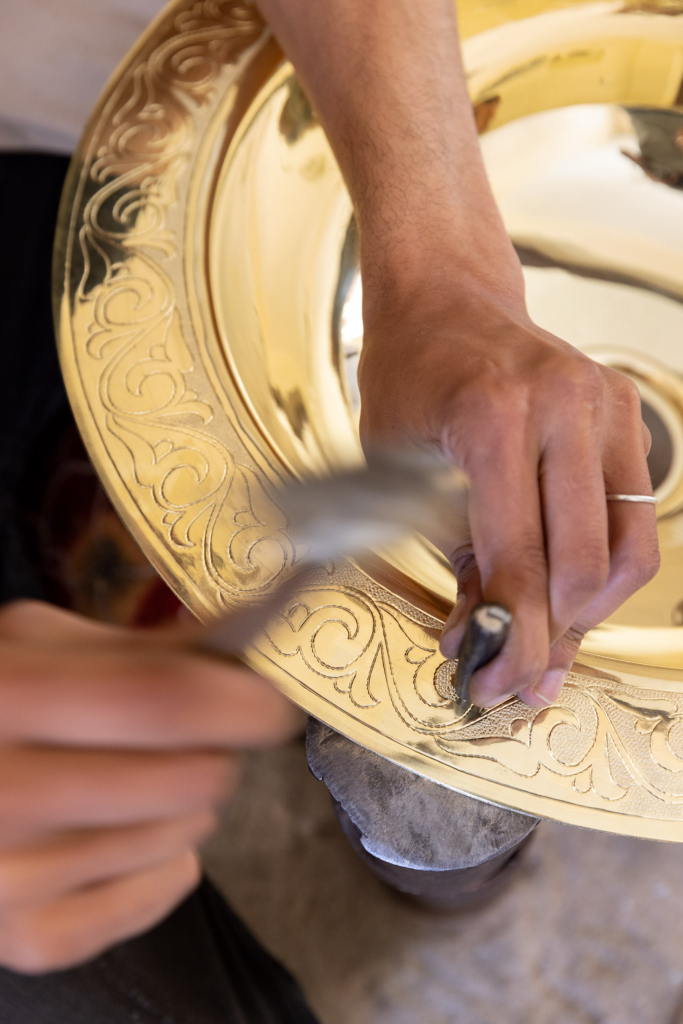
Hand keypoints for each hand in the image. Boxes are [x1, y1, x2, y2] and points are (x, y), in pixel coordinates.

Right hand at [0, 600, 300, 972]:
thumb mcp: (39, 643)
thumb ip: (142, 647)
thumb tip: (245, 649)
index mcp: (15, 697)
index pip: (166, 701)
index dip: (242, 699)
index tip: (273, 696)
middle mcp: (9, 794)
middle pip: (192, 780)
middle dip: (213, 750)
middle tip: (187, 736)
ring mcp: (17, 877)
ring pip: (189, 833)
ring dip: (184, 802)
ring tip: (129, 779)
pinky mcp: (32, 935)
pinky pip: (167, 889)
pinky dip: (166, 860)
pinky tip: (123, 831)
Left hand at [359, 285, 659, 707]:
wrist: (445, 303)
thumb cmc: (410, 381)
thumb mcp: (400, 471)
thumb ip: (454, 556)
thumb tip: (489, 641)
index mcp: (491, 416)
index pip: (518, 559)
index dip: (512, 638)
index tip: (495, 683)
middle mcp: (560, 404)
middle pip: (583, 564)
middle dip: (553, 638)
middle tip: (522, 675)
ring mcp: (604, 403)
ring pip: (628, 547)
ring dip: (589, 609)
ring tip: (548, 636)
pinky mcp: (626, 409)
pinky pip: (635, 511)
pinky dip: (605, 562)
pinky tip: (564, 580)